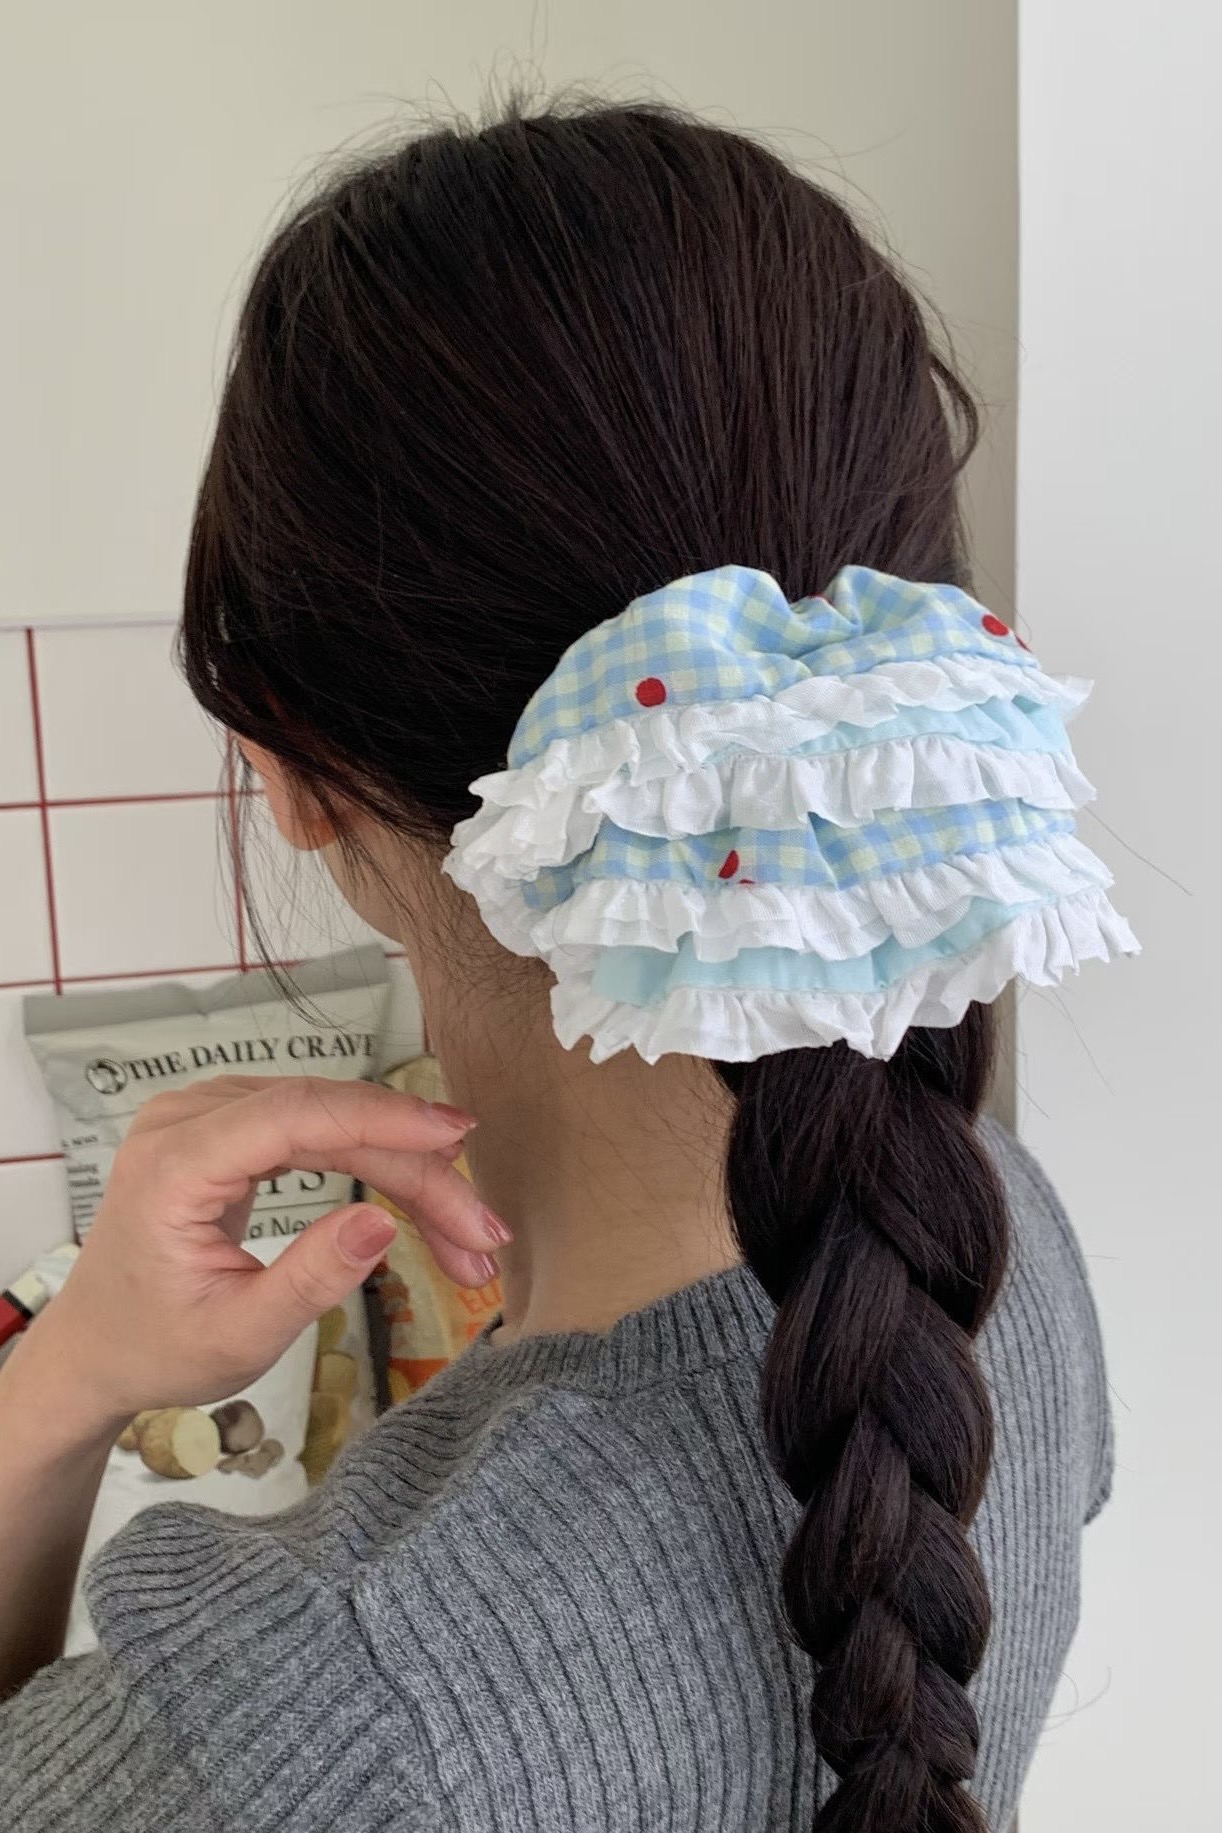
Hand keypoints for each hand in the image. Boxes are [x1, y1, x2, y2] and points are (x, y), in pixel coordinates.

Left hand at [23, 1075, 507, 1434]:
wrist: (97, 1349)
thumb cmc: (156, 1347)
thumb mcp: (239, 1336)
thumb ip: (311, 1279)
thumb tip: (383, 1225)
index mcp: (174, 1164)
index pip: (294, 1115)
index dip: (383, 1119)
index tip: (457, 1136)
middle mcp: (187, 1120)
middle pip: (328, 1121)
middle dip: (417, 1170)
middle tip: (483, 1232)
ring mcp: (208, 1117)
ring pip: (335, 1124)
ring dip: (408, 1171)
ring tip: (467, 1232)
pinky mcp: (230, 1129)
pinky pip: (318, 1131)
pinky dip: (376, 1164)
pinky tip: (425, 1194)